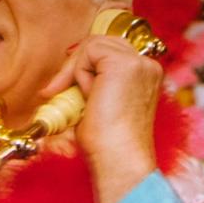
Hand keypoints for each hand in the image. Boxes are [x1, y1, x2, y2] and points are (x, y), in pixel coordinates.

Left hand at [40, 35, 162, 202]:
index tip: (64, 86)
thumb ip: (91, 84)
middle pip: (102, 42)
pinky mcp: (123, 65)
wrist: (119, 160)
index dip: (84, 64)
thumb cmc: (108, 144)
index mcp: (145, 75)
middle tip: (56, 90)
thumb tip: (63, 76)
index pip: (110, 51)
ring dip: (77, 70)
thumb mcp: (100, 105)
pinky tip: (88, 97)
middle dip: (75, 64)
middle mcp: (146, 66)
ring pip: (94, 44)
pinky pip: (89, 52)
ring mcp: (138, 63)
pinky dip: (79, 73)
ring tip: (80, 100)